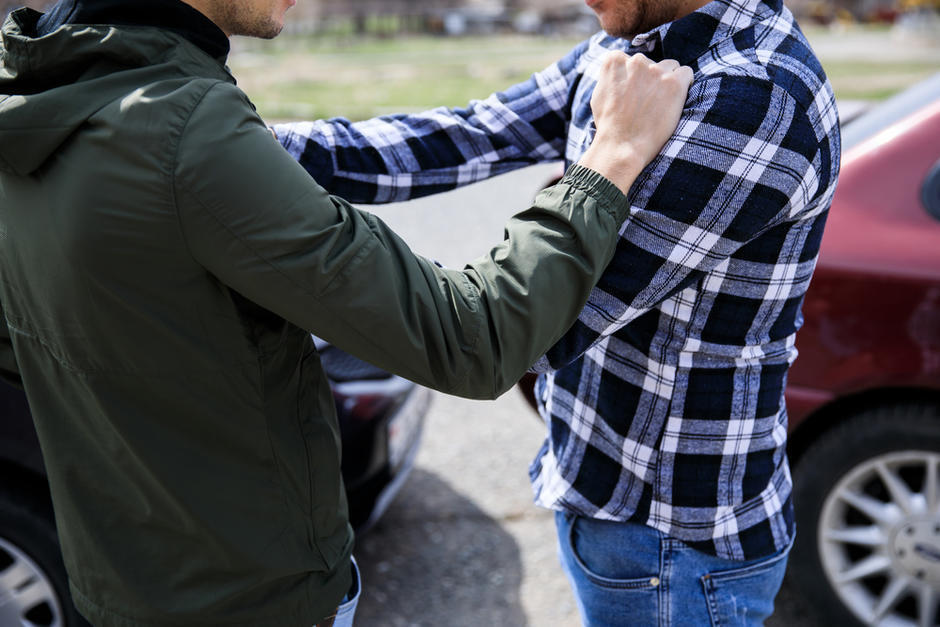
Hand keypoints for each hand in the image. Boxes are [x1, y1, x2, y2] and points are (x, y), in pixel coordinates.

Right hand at [578, 52, 692, 194]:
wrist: (622, 146)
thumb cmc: (609, 125)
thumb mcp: (599, 94)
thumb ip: (610, 76)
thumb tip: (620, 67)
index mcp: (614, 60)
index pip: (630, 59)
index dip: (632, 77)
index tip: (633, 93)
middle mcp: (635, 61)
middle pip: (650, 62)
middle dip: (649, 78)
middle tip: (645, 102)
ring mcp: (656, 71)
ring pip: (669, 67)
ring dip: (666, 81)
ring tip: (660, 103)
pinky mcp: (674, 83)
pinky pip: (686, 73)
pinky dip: (684, 84)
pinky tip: (676, 99)